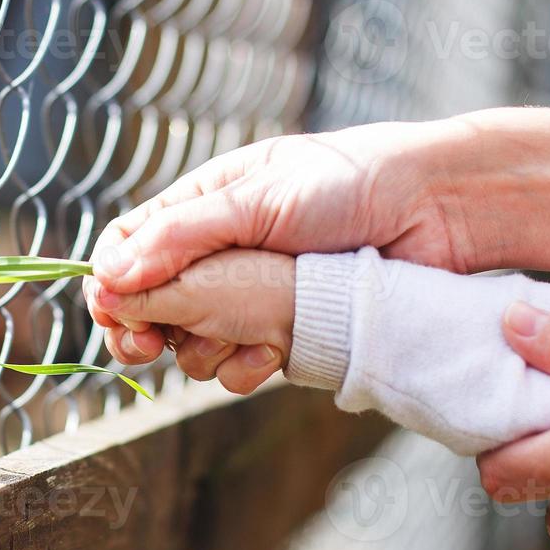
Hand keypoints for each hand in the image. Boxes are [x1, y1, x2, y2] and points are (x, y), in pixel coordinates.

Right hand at [86, 108, 549, 385]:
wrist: (442, 211)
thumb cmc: (351, 183)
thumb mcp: (256, 199)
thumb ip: (181, 237)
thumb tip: (108, 274)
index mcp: (201, 207)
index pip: (127, 249)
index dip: (110, 284)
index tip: (112, 314)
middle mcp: (218, 255)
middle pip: (147, 306)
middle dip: (142, 330)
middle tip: (146, 347)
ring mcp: (250, 297)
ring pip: (189, 342)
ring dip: (202, 349)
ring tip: (242, 335)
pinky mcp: (285, 333)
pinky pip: (238, 366)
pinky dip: (246, 366)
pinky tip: (274, 352)